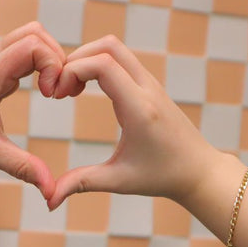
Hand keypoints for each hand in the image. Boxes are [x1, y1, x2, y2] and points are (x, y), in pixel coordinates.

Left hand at [0, 22, 65, 199]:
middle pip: (34, 34)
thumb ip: (23, 167)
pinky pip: (18, 53)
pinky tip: (38, 91)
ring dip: (46, 59)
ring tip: (51, 91)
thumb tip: (51, 189)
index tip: (51, 95)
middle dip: (55, 57)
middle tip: (57, 90)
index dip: (52, 65)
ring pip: (27, 39)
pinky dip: (36, 65)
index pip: (33, 45)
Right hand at [47, 35, 218, 209]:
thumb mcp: (119, 181)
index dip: (72, 71)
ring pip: (115, 49)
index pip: (102, 65)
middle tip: (60, 88)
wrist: (199, 171)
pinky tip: (86, 90)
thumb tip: (49, 200)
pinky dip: (98, 65)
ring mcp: (151, 84)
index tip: (57, 95)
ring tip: (70, 89)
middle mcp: (147, 89)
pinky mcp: (150, 85)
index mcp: (139, 109)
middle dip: (76, 59)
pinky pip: (121, 60)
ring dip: (87, 60)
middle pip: (108, 46)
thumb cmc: (162, 177)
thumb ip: (81, 184)